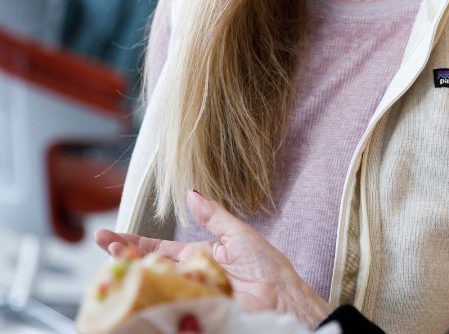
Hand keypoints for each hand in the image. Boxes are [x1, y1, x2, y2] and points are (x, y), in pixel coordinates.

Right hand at [93, 190, 331, 328]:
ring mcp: (187, 298)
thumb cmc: (266, 267)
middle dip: (124, 257)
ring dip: (131, 278)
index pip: (157, 249)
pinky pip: (165, 310)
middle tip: (106, 245)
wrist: (282, 296)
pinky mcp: (192, 315)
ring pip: (151, 289)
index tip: (107, 236)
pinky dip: (148, 304)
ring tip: (116, 265)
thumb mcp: (237, 233)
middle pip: (147, 269)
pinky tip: (134, 296)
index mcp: (196, 257)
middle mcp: (187, 279)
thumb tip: (190, 193)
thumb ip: (212, 215)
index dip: (132, 242)